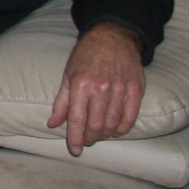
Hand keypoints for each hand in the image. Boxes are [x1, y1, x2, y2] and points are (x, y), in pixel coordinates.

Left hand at [46, 22, 145, 155]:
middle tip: (85, 140)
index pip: (77, 120)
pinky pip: (130, 118)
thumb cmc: (86, 56)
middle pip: (96, 126)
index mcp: (81, 84)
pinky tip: (114, 130)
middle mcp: (101, 88)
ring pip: (113, 125)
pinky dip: (121, 129)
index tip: (73, 151)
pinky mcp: (136, 90)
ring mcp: (121, 90)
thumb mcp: (68, 76)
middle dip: (89, 138)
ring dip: (104, 135)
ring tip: (98, 134)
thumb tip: (52, 124)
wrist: (113, 38)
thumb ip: (61, 102)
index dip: (74, 138)